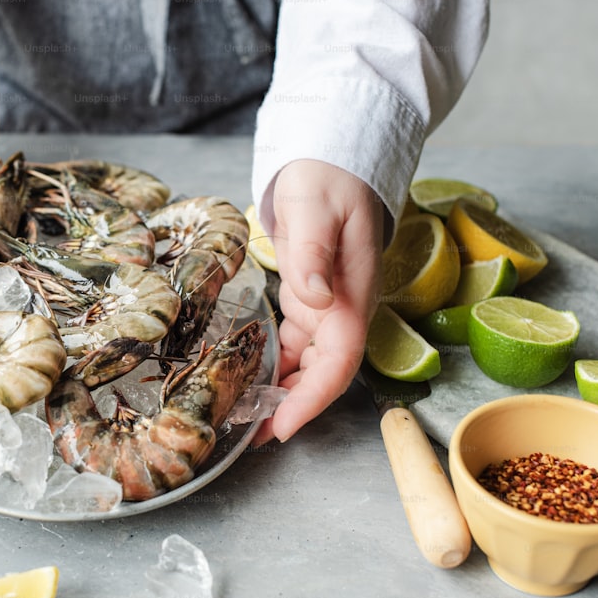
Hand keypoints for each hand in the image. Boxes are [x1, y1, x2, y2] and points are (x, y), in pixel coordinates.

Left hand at [254, 160, 383, 443]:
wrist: (331, 161)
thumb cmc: (327, 180)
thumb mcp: (317, 208)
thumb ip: (313, 252)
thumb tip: (312, 296)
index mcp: (351, 295)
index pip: (340, 360)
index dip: (313, 397)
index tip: (284, 424)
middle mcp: (343, 309)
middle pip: (325, 373)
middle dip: (294, 408)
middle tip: (253, 436)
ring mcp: (327, 308)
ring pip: (309, 364)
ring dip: (283, 394)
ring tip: (247, 420)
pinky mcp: (310, 302)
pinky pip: (295, 346)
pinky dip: (276, 367)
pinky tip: (250, 382)